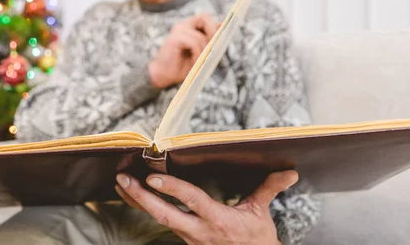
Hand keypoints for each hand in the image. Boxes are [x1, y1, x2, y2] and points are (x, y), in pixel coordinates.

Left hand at [115, 171, 298, 244]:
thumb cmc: (256, 239)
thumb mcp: (262, 213)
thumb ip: (269, 189)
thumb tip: (289, 173)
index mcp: (218, 221)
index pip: (191, 201)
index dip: (172, 190)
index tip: (153, 178)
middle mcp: (199, 231)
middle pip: (164, 215)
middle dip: (141, 198)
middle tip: (123, 179)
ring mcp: (189, 237)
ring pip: (159, 220)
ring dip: (138, 202)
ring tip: (120, 184)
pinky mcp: (185, 239)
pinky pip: (161, 223)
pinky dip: (145, 208)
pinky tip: (133, 196)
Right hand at [149, 13, 219, 88]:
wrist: (164, 76)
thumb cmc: (182, 66)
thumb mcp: (201, 54)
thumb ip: (210, 43)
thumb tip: (222, 31)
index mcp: (189, 27)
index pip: (206, 18)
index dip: (216, 25)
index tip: (223, 36)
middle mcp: (183, 25)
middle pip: (205, 17)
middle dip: (213, 31)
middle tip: (215, 46)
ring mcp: (178, 30)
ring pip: (200, 37)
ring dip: (204, 52)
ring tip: (200, 62)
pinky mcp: (174, 38)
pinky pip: (194, 43)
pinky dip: (197, 54)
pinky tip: (194, 62)